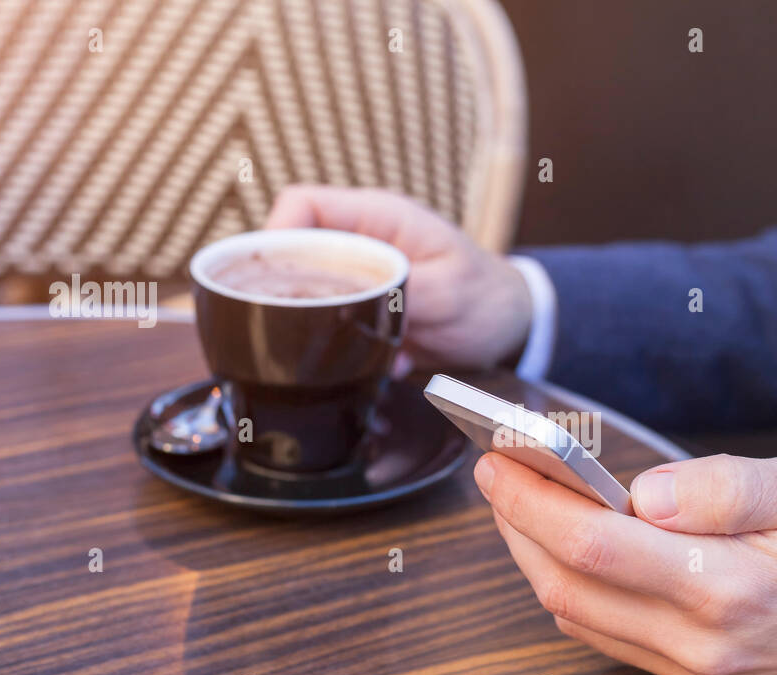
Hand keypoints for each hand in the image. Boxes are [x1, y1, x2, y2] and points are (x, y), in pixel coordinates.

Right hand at [266, 185, 532, 372]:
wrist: (510, 328)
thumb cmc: (486, 298)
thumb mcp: (445, 292)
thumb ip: (394, 292)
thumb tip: (344, 306)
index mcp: (378, 219)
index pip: (303, 205)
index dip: (276, 235)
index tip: (267, 278)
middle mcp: (360, 245)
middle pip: (292, 252)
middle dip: (280, 289)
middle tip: (283, 327)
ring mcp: (359, 280)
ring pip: (303, 292)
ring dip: (308, 325)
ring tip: (319, 351)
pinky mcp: (362, 313)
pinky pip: (329, 326)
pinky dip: (337, 351)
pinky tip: (365, 366)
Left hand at [473, 451, 776, 674]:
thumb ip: (730, 488)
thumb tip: (646, 493)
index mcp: (725, 588)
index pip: (594, 543)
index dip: (532, 500)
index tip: (497, 458)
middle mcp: (697, 642)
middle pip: (566, 584)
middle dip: (517, 526)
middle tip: (496, 471)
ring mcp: (691, 667)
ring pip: (576, 613)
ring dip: (535, 557)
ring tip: (521, 501)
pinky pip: (604, 635)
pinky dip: (569, 588)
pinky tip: (566, 548)